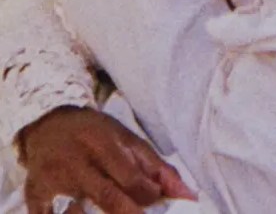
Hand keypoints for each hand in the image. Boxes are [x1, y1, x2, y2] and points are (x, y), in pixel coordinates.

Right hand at [19, 106, 195, 213]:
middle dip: (129, 213)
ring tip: (115, 213)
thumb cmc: (96, 134)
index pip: (129, 176)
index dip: (147, 194)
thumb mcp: (127, 140)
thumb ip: (157, 168)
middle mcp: (78, 161)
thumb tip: (188, 195)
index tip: (157, 202)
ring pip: (75, 211)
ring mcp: (53, 180)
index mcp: (103, 143)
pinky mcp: (34, 194)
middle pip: (106, 196)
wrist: (48, 123)